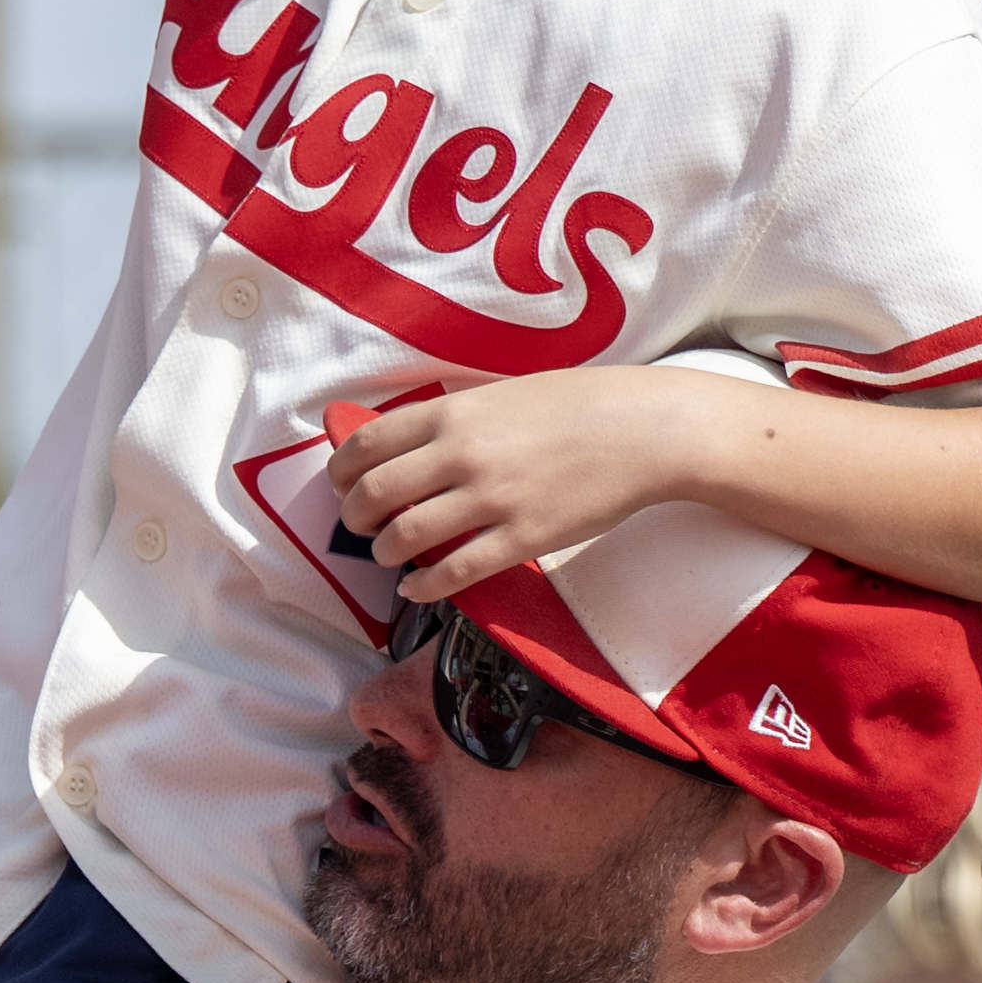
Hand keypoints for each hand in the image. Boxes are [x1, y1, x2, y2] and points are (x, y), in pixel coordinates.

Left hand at [333, 371, 711, 606]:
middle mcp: (462, 455)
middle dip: (354, 517)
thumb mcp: (501, 395)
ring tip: (391, 555)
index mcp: (453, 414)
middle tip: (361, 526)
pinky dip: (422, 586)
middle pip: (373, 493)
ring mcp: (490, 499)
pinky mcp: (520, 539)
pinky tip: (417, 587)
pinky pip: (452, 572)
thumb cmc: (576, 406)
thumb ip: (453, 420)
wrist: (641, 431)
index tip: (341, 485)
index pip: (367, 444)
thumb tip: (408, 447)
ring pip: (404, 536)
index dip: (341, 472)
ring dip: (385, 552)